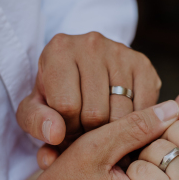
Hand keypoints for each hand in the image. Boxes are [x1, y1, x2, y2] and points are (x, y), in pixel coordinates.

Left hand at [16, 32, 161, 167]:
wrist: (82, 68)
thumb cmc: (56, 92)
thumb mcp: (35, 107)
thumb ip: (36, 122)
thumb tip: (56, 135)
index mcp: (59, 50)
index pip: (67, 107)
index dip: (66, 128)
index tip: (66, 127)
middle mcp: (91, 44)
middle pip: (96, 113)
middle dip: (89, 132)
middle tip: (85, 129)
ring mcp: (120, 52)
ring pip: (121, 114)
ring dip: (112, 131)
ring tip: (102, 126)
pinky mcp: (143, 64)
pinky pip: (144, 109)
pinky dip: (133, 123)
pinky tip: (121, 120)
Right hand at [20, 100, 178, 179]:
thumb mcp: (94, 148)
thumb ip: (136, 126)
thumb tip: (174, 108)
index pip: (174, 152)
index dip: (154, 131)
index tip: (127, 134)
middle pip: (170, 170)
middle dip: (152, 149)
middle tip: (117, 155)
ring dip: (146, 165)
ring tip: (112, 167)